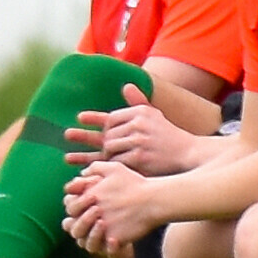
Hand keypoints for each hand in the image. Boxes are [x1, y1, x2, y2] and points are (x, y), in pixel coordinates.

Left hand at [62, 159, 164, 251]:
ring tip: (101, 236)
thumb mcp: (114, 168)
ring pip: (85, 242)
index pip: (69, 207)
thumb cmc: (135, 183)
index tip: (84, 210)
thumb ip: (95, 168)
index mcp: (90, 196)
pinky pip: (106, 250)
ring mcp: (103, 227)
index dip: (73, 209)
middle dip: (79, 225)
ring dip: (90, 239)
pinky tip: (115, 242)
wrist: (154, 199)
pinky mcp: (115, 238)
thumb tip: (81, 175)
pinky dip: (109, 249)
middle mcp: (93, 212)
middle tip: (91, 224)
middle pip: (74, 226)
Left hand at [73, 84, 200, 172]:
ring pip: (109, 148)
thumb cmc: (168, 134)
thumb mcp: (154, 115)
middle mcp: (138, 124)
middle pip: (108, 133)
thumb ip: (138, 102)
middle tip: (70, 136)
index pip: (112, 116)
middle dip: (94, 140)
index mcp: (140, 113)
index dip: (95, 118)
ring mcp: (139, 141)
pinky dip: (107, 167)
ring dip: (101, 155)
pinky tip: (95, 170)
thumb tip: (126, 86)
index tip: (79, 118)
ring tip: (76, 158)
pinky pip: (116, 162)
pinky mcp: (140, 158)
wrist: (187, 153)